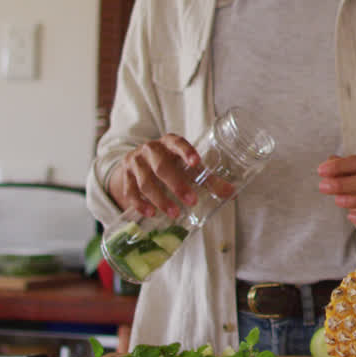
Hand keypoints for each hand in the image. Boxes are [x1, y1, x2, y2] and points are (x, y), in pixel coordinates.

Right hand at [108, 134, 226, 218]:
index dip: (186, 152)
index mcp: (169, 142)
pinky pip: (130, 192)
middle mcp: (150, 150)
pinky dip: (140, 204)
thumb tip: (231, 193)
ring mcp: (135, 162)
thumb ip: (208, 179)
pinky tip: (150, 213)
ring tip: (174, 214)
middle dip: (177, 185)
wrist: (138, 162)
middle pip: (161, 166)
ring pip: (145, 182)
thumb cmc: (170, 163)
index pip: (178, 143)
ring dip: (160, 199)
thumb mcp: (187, 166)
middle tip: (192, 201)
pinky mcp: (124, 177)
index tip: (197, 162)